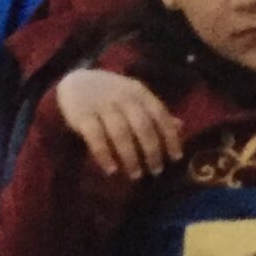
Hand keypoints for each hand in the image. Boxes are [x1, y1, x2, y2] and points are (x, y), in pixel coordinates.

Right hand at [55, 69, 182, 179]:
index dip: (170, 136)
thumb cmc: (112, 93)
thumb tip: (179, 126)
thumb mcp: (135, 97)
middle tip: (156, 170)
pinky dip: (104, 155)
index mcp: (140, 93)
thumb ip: (154, 112)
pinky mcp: (83, 115)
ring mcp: (102, 105)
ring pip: (121, 133)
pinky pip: (95, 137)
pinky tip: (111, 170)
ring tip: (136, 174)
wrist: (76, 80)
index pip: (160, 114)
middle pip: (142, 126)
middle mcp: (124, 97)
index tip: (176, 157)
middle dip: (152, 150)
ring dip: (130, 156)